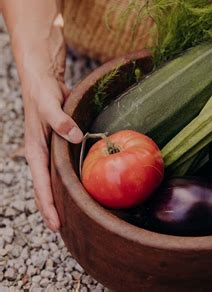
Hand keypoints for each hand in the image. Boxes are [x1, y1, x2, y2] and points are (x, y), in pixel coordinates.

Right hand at [21, 58, 82, 230]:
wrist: (43, 81)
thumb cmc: (44, 93)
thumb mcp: (51, 104)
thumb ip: (61, 120)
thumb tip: (76, 136)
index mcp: (35, 149)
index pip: (40, 184)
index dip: (48, 205)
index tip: (55, 224)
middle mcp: (40, 155)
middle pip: (44, 188)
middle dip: (51, 209)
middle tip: (63, 229)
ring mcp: (48, 152)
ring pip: (51, 181)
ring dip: (58, 198)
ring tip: (71, 216)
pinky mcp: (57, 146)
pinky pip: (60, 169)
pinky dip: (66, 182)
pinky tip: (77, 188)